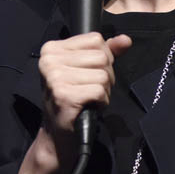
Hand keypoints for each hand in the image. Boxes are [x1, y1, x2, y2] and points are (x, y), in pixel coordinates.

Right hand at [36, 32, 131, 172]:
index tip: (90, 73)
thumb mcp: (84, 70)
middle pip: (101, 57)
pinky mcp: (64, 95)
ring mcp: (55, 78)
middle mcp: (49, 60)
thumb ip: (106, 52)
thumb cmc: (72, 98)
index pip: (95, 39)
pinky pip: (100, 90)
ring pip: (103, 74)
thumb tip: (125, 40)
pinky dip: (102, 101)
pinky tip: (90, 106)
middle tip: (91, 90)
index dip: (103, 58)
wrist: (57, 134)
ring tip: (90, 99)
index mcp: (51, 49)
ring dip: (104, 90)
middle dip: (106, 76)